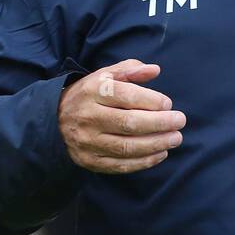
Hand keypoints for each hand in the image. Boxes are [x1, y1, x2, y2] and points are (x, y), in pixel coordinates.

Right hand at [58, 59, 186, 173]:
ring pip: (127, 146)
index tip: (169, 104)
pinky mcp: (89, 160)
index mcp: (93, 91)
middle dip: (160, 123)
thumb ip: (130, 70)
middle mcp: (88, 117)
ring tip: (175, 138)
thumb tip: (155, 70)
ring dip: (156, 144)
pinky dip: (144, 161)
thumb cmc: (89, 94)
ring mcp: (87, 141)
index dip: (152, 101)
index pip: (127, 96)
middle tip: (180, 121)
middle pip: (130, 123)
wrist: (54, 118)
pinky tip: (161, 153)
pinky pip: (121, 165)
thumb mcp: (105, 75)